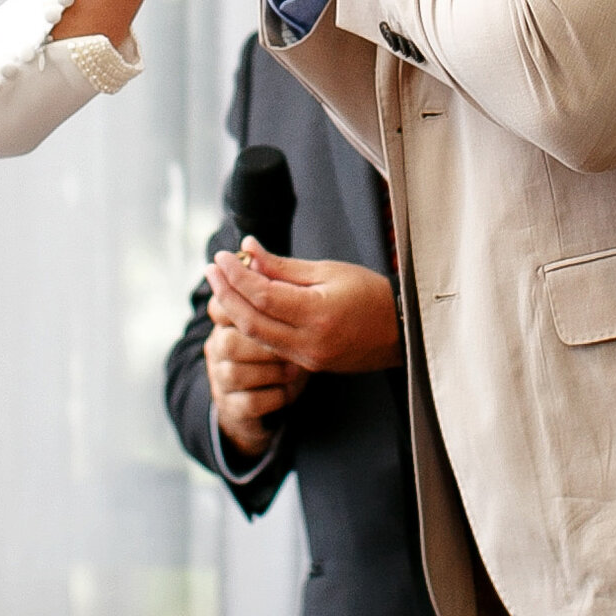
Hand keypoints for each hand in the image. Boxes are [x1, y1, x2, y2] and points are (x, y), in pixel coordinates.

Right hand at [205, 318, 308, 456]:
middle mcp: (216, 348)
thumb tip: (286, 286)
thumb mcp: (274, 325)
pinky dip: (273, 397)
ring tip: (293, 370)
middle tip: (293, 349)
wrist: (264, 397)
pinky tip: (286, 391)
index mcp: (224, 322)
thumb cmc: (276, 352)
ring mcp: (220, 378)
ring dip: (271, 373)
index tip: (279, 316)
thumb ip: (276, 307)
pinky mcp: (230, 406)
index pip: (221, 307)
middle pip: (229, 343)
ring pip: (236, 374)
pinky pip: (249, 402)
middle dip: (266, 347)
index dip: (247, 309)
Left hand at [207, 240, 401, 376]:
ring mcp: (306, 358)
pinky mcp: (306, 366)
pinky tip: (243, 303)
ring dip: (233, 309)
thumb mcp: (328, 271)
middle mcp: (309, 342)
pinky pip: (269, 345)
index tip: (222, 256)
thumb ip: (283, 266)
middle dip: (226, 293)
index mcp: (318, 314)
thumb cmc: (370, 294)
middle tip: (213, 268)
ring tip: (222, 282)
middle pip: (250, 320)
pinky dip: (251, 323)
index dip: (236, 275)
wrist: (402, 333)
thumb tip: (247, 249)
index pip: (262, 295)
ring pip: (255, 336)